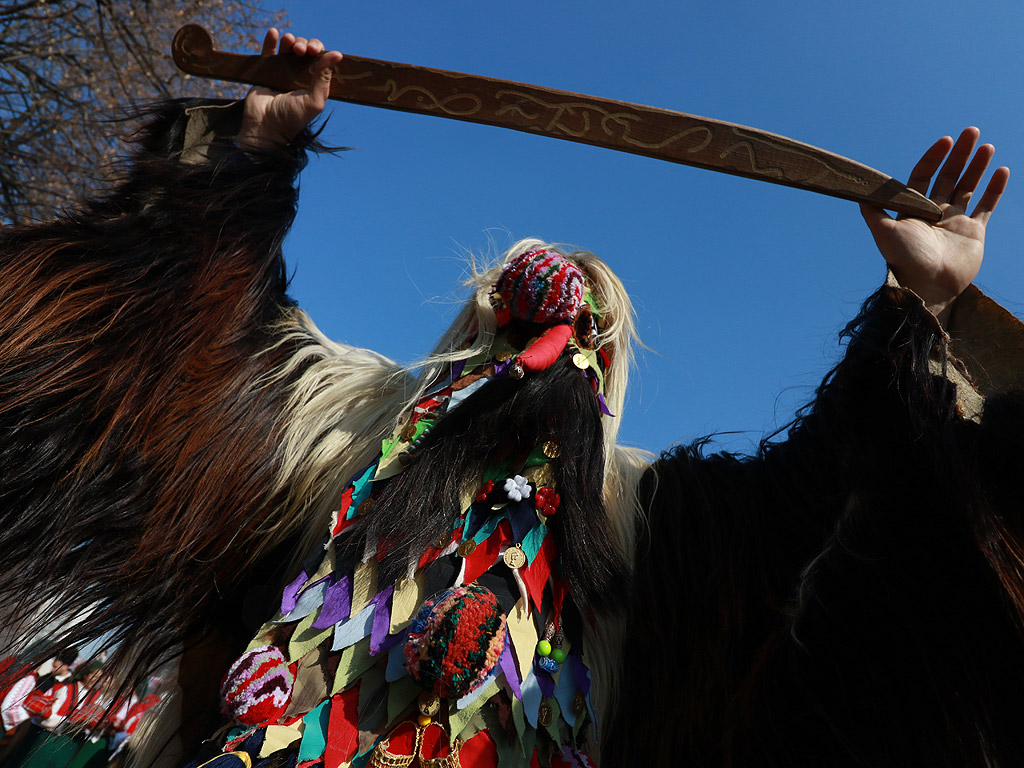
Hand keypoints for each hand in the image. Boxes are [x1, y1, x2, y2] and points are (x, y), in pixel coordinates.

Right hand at [236, 29, 343, 149]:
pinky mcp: (266, 71)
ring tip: (289, 41)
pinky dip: (271, 40)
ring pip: (288, 49)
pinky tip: (274, 32)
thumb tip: (337, 54)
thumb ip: (324, 77)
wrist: (265, 126)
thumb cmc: (292, 118)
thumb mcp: (314, 100)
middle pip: (305, 51)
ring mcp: (282, 72)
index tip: (315, 51)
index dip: (319, 51)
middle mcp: (299, 76)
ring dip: (291, 40)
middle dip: (305, 44)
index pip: (320, 60)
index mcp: (314, 83)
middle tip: (303, 50)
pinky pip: (268, 51)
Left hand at [860, 128, 1008, 326]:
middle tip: (971, 132)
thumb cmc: (905, 260)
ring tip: (986, 146)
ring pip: (968, 186)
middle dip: (959, 155)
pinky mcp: (974, 233)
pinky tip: (1001, 170)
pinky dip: (994, 189)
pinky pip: (986, 206)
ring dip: (977, 166)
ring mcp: (955, 221)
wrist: (928, 286)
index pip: (923, 175)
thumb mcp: (884, 232)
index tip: (945, 141)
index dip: (934, 158)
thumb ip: (872, 210)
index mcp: (913, 209)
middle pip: (948, 176)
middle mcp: (934, 212)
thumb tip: (857, 189)